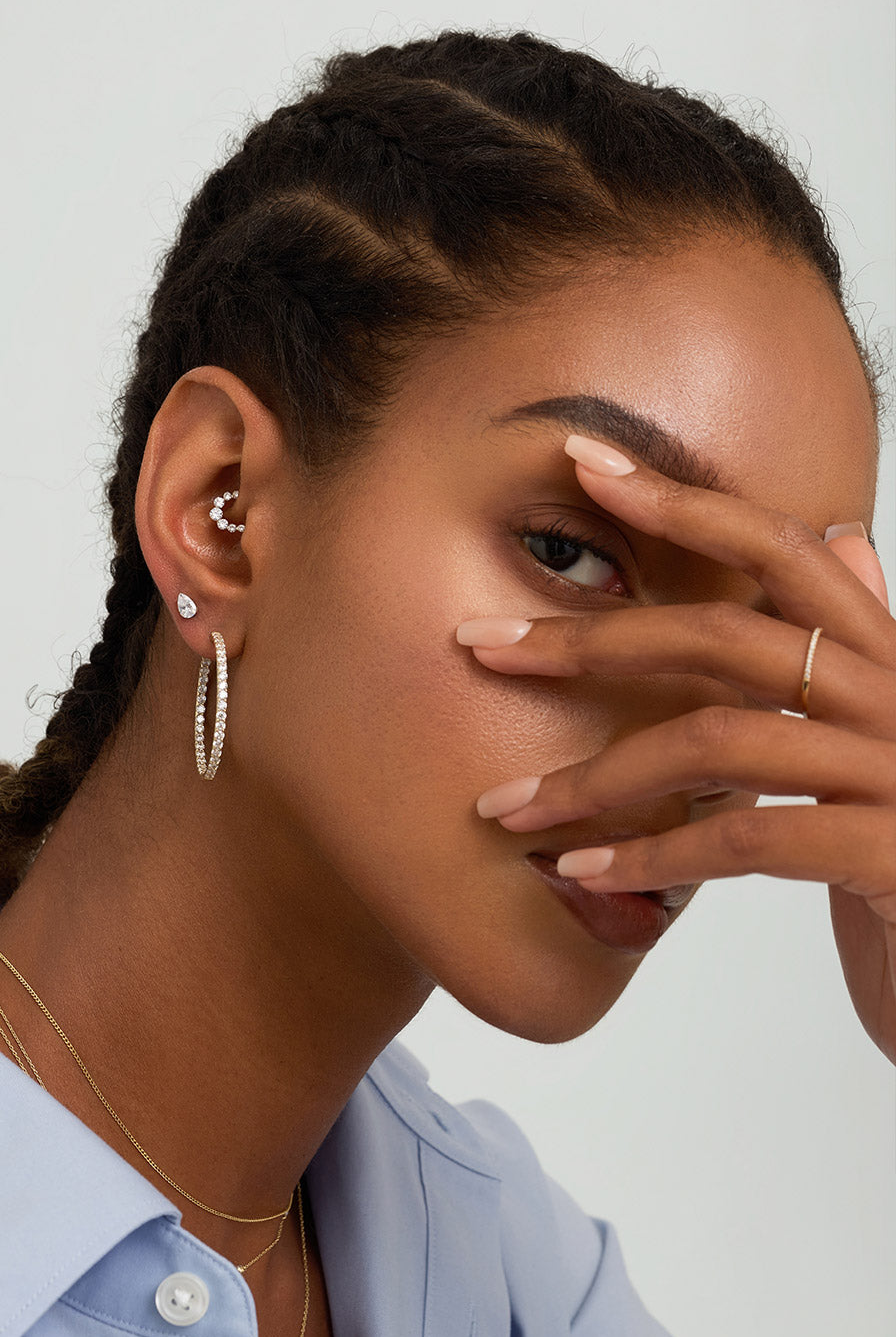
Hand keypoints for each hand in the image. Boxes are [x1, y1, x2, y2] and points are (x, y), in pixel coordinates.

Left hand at [457, 433, 895, 1065]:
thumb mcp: (883, 743)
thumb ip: (857, 646)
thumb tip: (841, 536)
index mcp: (885, 662)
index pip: (782, 549)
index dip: (683, 501)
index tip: (581, 463)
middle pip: (723, 636)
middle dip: (588, 639)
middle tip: (481, 646)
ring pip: (717, 742)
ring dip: (594, 777)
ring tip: (510, 808)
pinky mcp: (893, 858)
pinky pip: (745, 841)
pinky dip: (650, 857)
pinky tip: (585, 874)